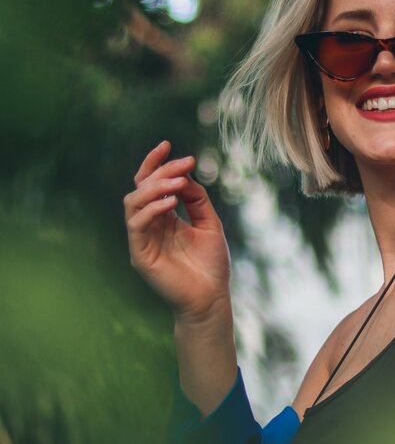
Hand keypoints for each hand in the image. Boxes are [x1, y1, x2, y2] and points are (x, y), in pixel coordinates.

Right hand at [124, 141, 230, 319]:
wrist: (211, 298)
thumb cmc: (211, 265)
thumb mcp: (210, 224)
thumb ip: (197, 200)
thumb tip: (185, 176)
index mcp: (164, 217)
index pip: (150, 183)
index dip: (155, 163)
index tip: (169, 145)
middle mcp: (150, 225)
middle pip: (141, 188)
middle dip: (160, 172)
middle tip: (184, 165)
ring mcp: (142, 239)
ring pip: (134, 202)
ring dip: (154, 188)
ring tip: (177, 184)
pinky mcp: (140, 255)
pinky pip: (137, 225)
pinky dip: (152, 210)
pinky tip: (171, 203)